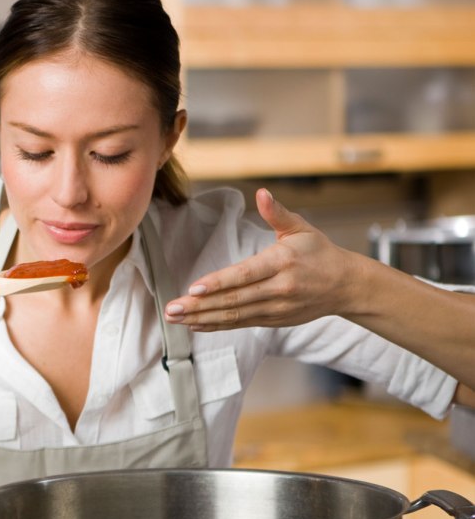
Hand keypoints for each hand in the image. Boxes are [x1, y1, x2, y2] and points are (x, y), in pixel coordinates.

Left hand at [163, 189, 359, 330]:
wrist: (347, 286)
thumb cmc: (320, 253)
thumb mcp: (301, 228)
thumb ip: (277, 213)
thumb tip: (261, 193)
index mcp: (282, 263)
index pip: (245, 274)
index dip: (219, 282)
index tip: (194, 287)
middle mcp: (279, 288)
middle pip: (234, 299)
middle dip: (200, 305)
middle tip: (171, 309)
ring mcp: (276, 308)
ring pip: (234, 315)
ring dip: (202, 318)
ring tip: (176, 318)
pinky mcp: (274, 320)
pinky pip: (241, 323)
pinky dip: (216, 325)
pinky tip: (195, 325)